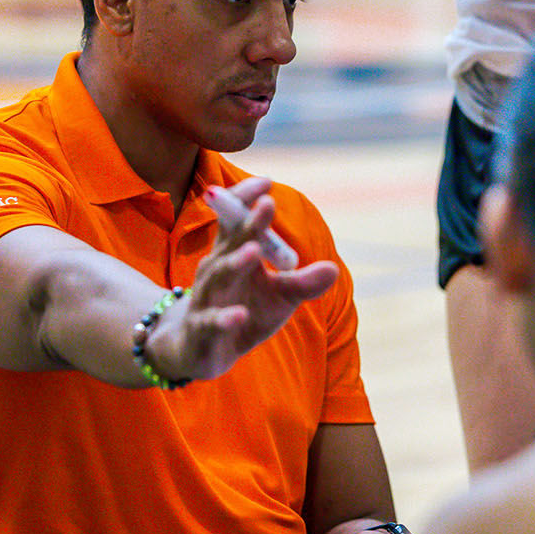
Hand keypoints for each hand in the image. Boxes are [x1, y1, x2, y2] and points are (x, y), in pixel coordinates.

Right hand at [145, 177, 338, 383]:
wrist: (201, 351)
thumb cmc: (243, 312)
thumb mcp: (279, 297)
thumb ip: (303, 283)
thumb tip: (333, 269)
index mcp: (232, 255)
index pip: (234, 220)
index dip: (246, 200)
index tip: (267, 182)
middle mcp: (216, 270)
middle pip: (230, 243)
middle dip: (248, 224)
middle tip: (267, 205)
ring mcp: (206, 299)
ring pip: (219, 276)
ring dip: (236, 263)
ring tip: (253, 252)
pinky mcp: (202, 329)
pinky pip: (212, 321)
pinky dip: (225, 318)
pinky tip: (240, 315)